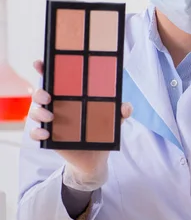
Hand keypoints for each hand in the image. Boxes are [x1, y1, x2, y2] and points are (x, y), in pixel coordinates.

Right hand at [28, 60, 132, 189]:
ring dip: (38, 111)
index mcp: (70, 96)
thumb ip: (122, 111)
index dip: (44, 68)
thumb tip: (125, 107)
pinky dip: (37, 132)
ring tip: (50, 117)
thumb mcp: (115, 119)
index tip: (40, 62)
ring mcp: (51, 121)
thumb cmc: (103, 131)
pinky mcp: (48, 138)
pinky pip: (35, 133)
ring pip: (35, 111)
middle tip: (48, 96)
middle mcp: (57, 106)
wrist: (97, 156)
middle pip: (40, 93)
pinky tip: (45, 133)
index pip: (54, 79)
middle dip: (39, 92)